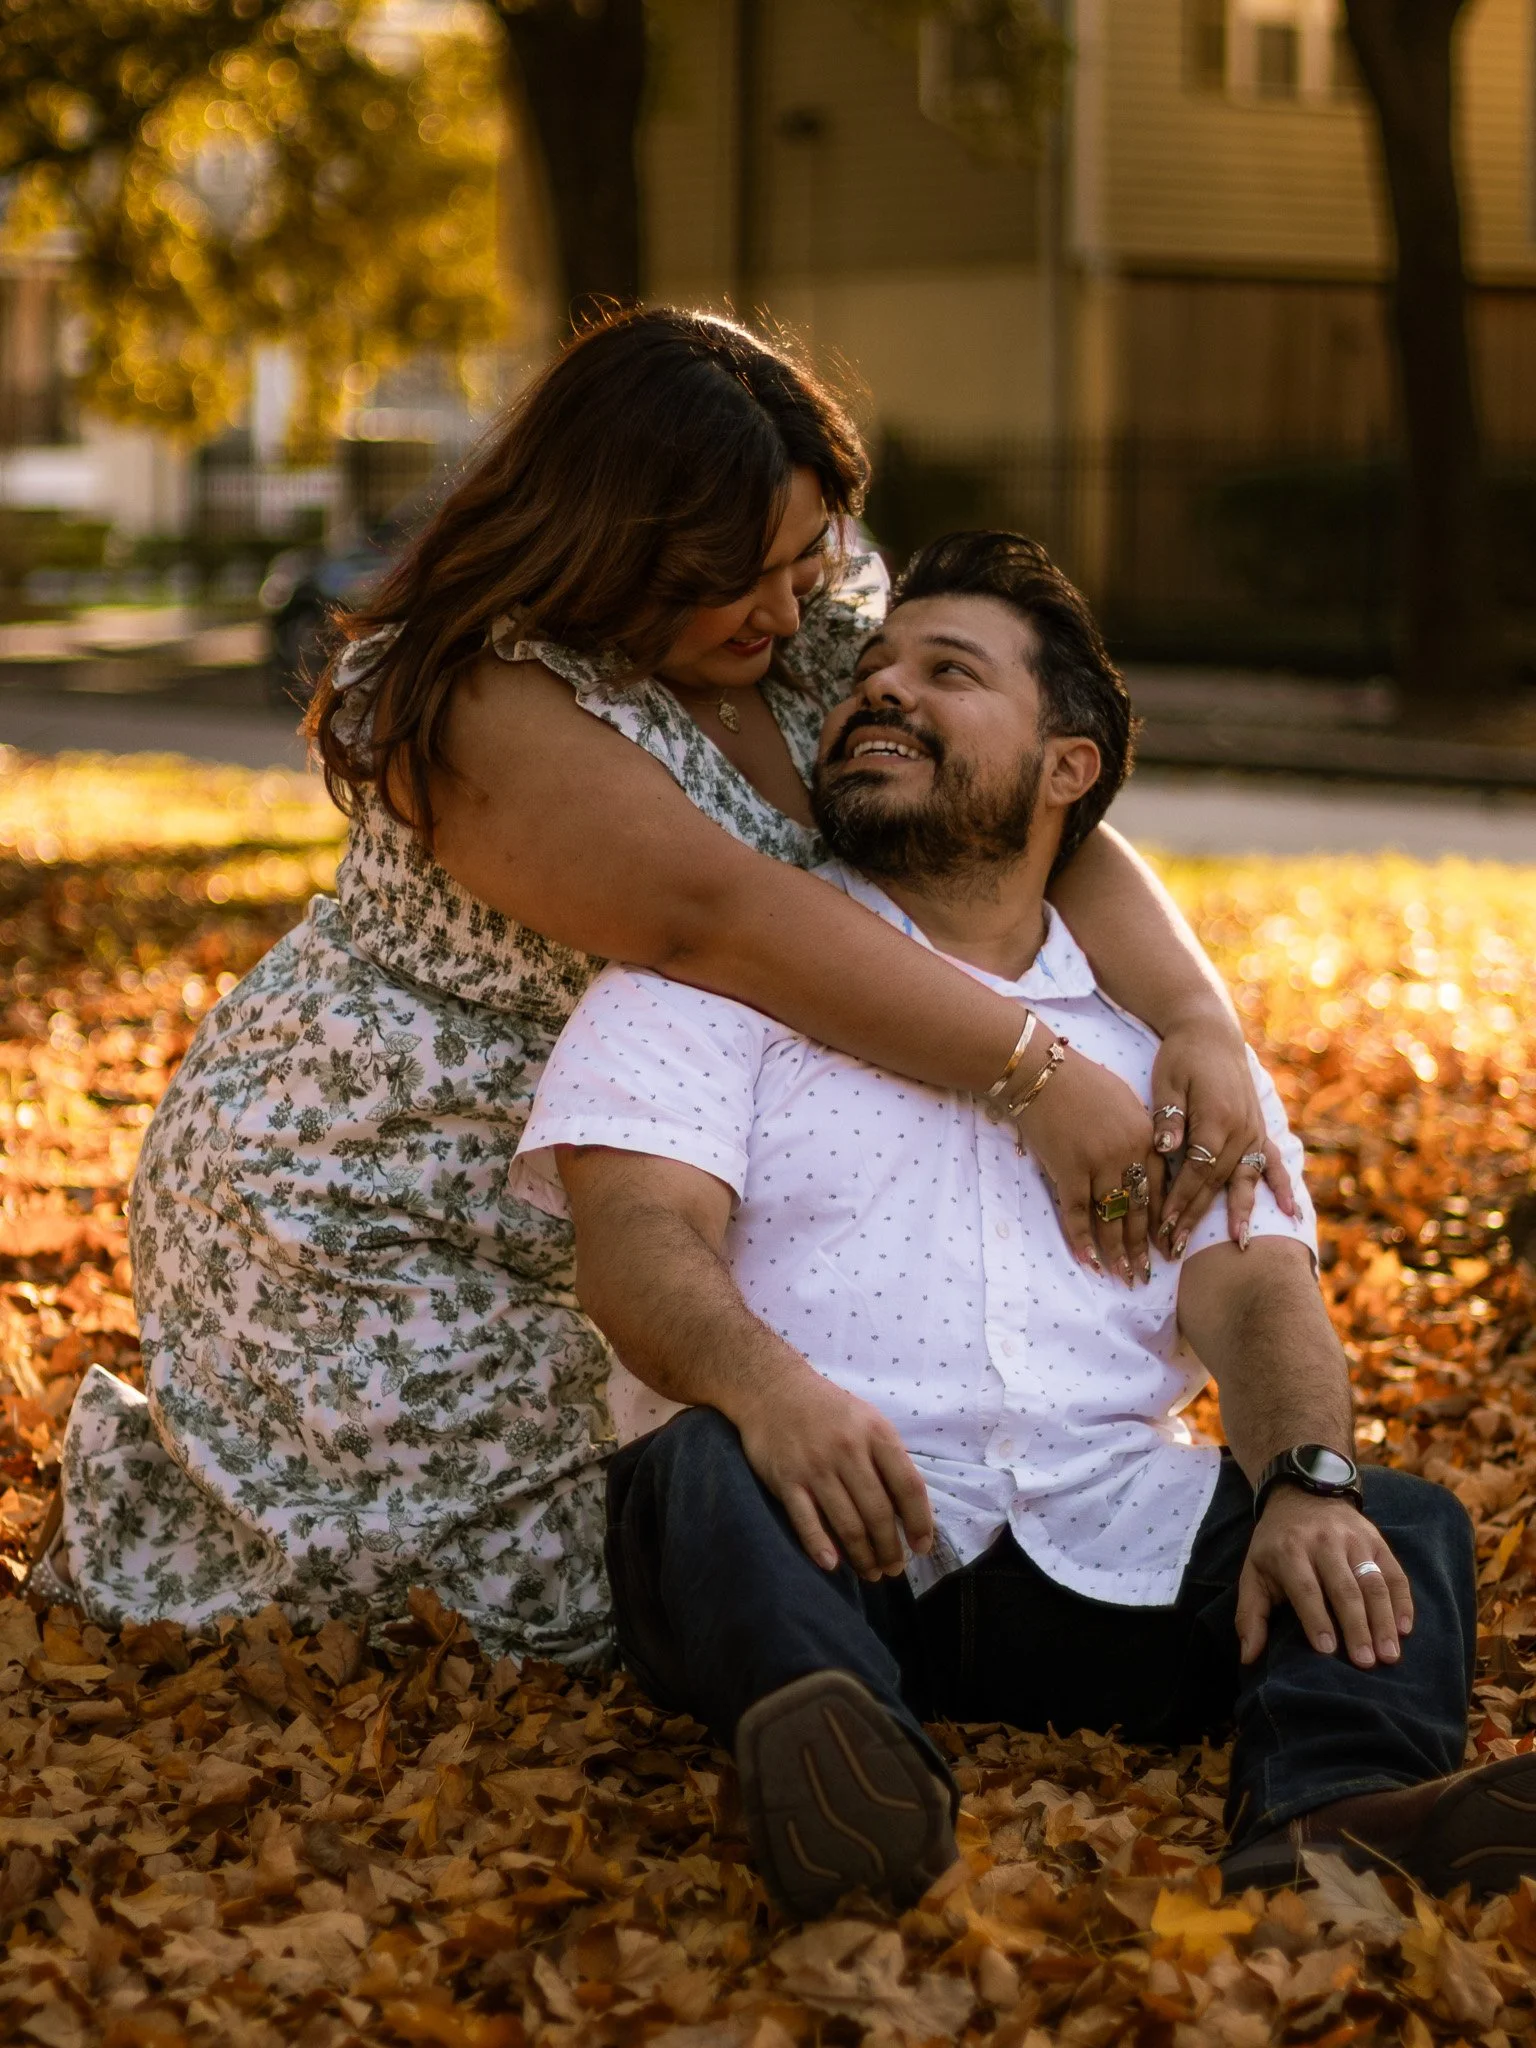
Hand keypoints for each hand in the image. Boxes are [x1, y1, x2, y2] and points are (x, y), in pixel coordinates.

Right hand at [733, 1369, 933, 1582]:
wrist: (772, 1388)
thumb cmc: (828, 1410)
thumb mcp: (867, 1421)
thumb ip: (888, 1460)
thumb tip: (910, 1511)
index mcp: (876, 1433)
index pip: (908, 1486)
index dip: (920, 1522)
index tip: (922, 1547)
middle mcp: (848, 1450)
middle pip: (878, 1512)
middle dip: (890, 1548)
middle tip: (894, 1569)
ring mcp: (815, 1466)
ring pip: (846, 1523)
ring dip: (862, 1555)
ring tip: (870, 1573)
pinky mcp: (786, 1479)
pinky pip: (806, 1521)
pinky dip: (820, 1546)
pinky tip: (832, 1565)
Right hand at [1014, 1042, 1161, 1285]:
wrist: (1042, 1071)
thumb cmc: (1082, 1081)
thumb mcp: (1125, 1102)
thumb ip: (1138, 1135)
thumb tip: (1144, 1163)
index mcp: (1144, 1137)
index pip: (1159, 1189)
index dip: (1160, 1221)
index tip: (1163, 1244)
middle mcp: (1126, 1154)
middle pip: (1138, 1209)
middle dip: (1142, 1246)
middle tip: (1146, 1274)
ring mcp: (1097, 1163)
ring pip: (1111, 1216)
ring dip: (1117, 1250)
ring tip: (1123, 1277)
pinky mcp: (1067, 1169)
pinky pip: (1076, 1212)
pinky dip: (1081, 1239)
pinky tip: (1089, 1261)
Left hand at [1151, 1009, 1297, 1254]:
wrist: (1210, 1032)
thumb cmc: (1181, 1055)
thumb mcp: (1166, 1080)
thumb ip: (1168, 1116)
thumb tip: (1165, 1146)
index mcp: (1216, 1118)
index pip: (1195, 1171)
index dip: (1179, 1200)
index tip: (1163, 1226)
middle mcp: (1241, 1128)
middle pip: (1217, 1183)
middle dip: (1197, 1216)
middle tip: (1178, 1248)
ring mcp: (1254, 1130)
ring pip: (1245, 1179)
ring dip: (1239, 1212)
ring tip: (1240, 1245)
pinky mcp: (1259, 1129)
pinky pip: (1273, 1163)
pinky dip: (1281, 1187)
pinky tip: (1290, 1212)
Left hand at [1237, 1485, 1413, 1668]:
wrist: (1301, 1495)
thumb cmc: (1276, 1544)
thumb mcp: (1253, 1571)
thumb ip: (1249, 1615)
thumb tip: (1248, 1657)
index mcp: (1289, 1550)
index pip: (1306, 1588)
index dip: (1316, 1618)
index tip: (1327, 1650)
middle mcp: (1324, 1542)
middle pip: (1344, 1589)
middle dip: (1356, 1627)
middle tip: (1366, 1662)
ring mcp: (1354, 1540)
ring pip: (1373, 1582)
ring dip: (1384, 1620)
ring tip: (1389, 1654)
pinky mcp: (1377, 1540)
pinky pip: (1395, 1573)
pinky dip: (1403, 1601)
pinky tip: (1405, 1629)